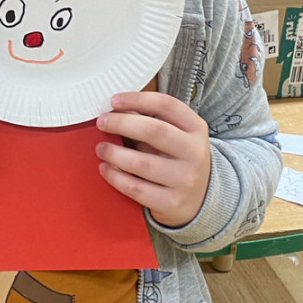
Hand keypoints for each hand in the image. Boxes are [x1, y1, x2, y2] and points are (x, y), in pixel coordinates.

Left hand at [96, 92, 211, 228]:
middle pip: (154, 131)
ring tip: (101, 148)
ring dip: (114, 153)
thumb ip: (151, 121)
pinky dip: (116, 177)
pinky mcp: (171, 202)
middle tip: (102, 122)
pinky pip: (136, 189)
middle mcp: (194, 153)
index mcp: (196, 129)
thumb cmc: (180, 159)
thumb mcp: (177, 136)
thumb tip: (118, 109)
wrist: (201, 199)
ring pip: (142, 163)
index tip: (114, 100)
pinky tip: (106, 168)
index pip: (167, 105)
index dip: (138, 99)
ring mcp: (184, 179)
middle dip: (122, 123)